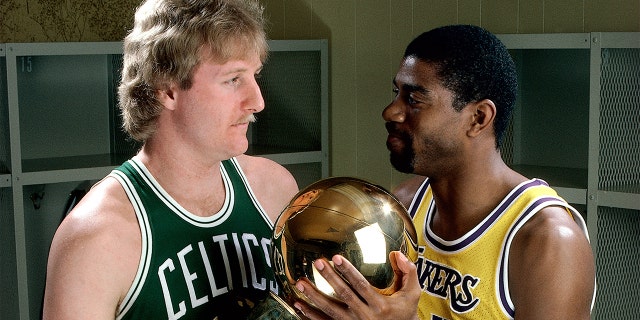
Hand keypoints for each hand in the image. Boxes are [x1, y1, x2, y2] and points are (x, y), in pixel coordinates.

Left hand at [293, 251, 419, 319]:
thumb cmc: (404, 313)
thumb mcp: (412, 294)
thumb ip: (408, 272)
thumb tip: (398, 253)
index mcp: (380, 305)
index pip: (360, 285)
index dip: (348, 271)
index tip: (336, 257)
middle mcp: (365, 316)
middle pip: (344, 295)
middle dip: (329, 278)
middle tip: (317, 263)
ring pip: (330, 310)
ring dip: (314, 297)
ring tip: (300, 283)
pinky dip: (310, 315)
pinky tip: (299, 304)